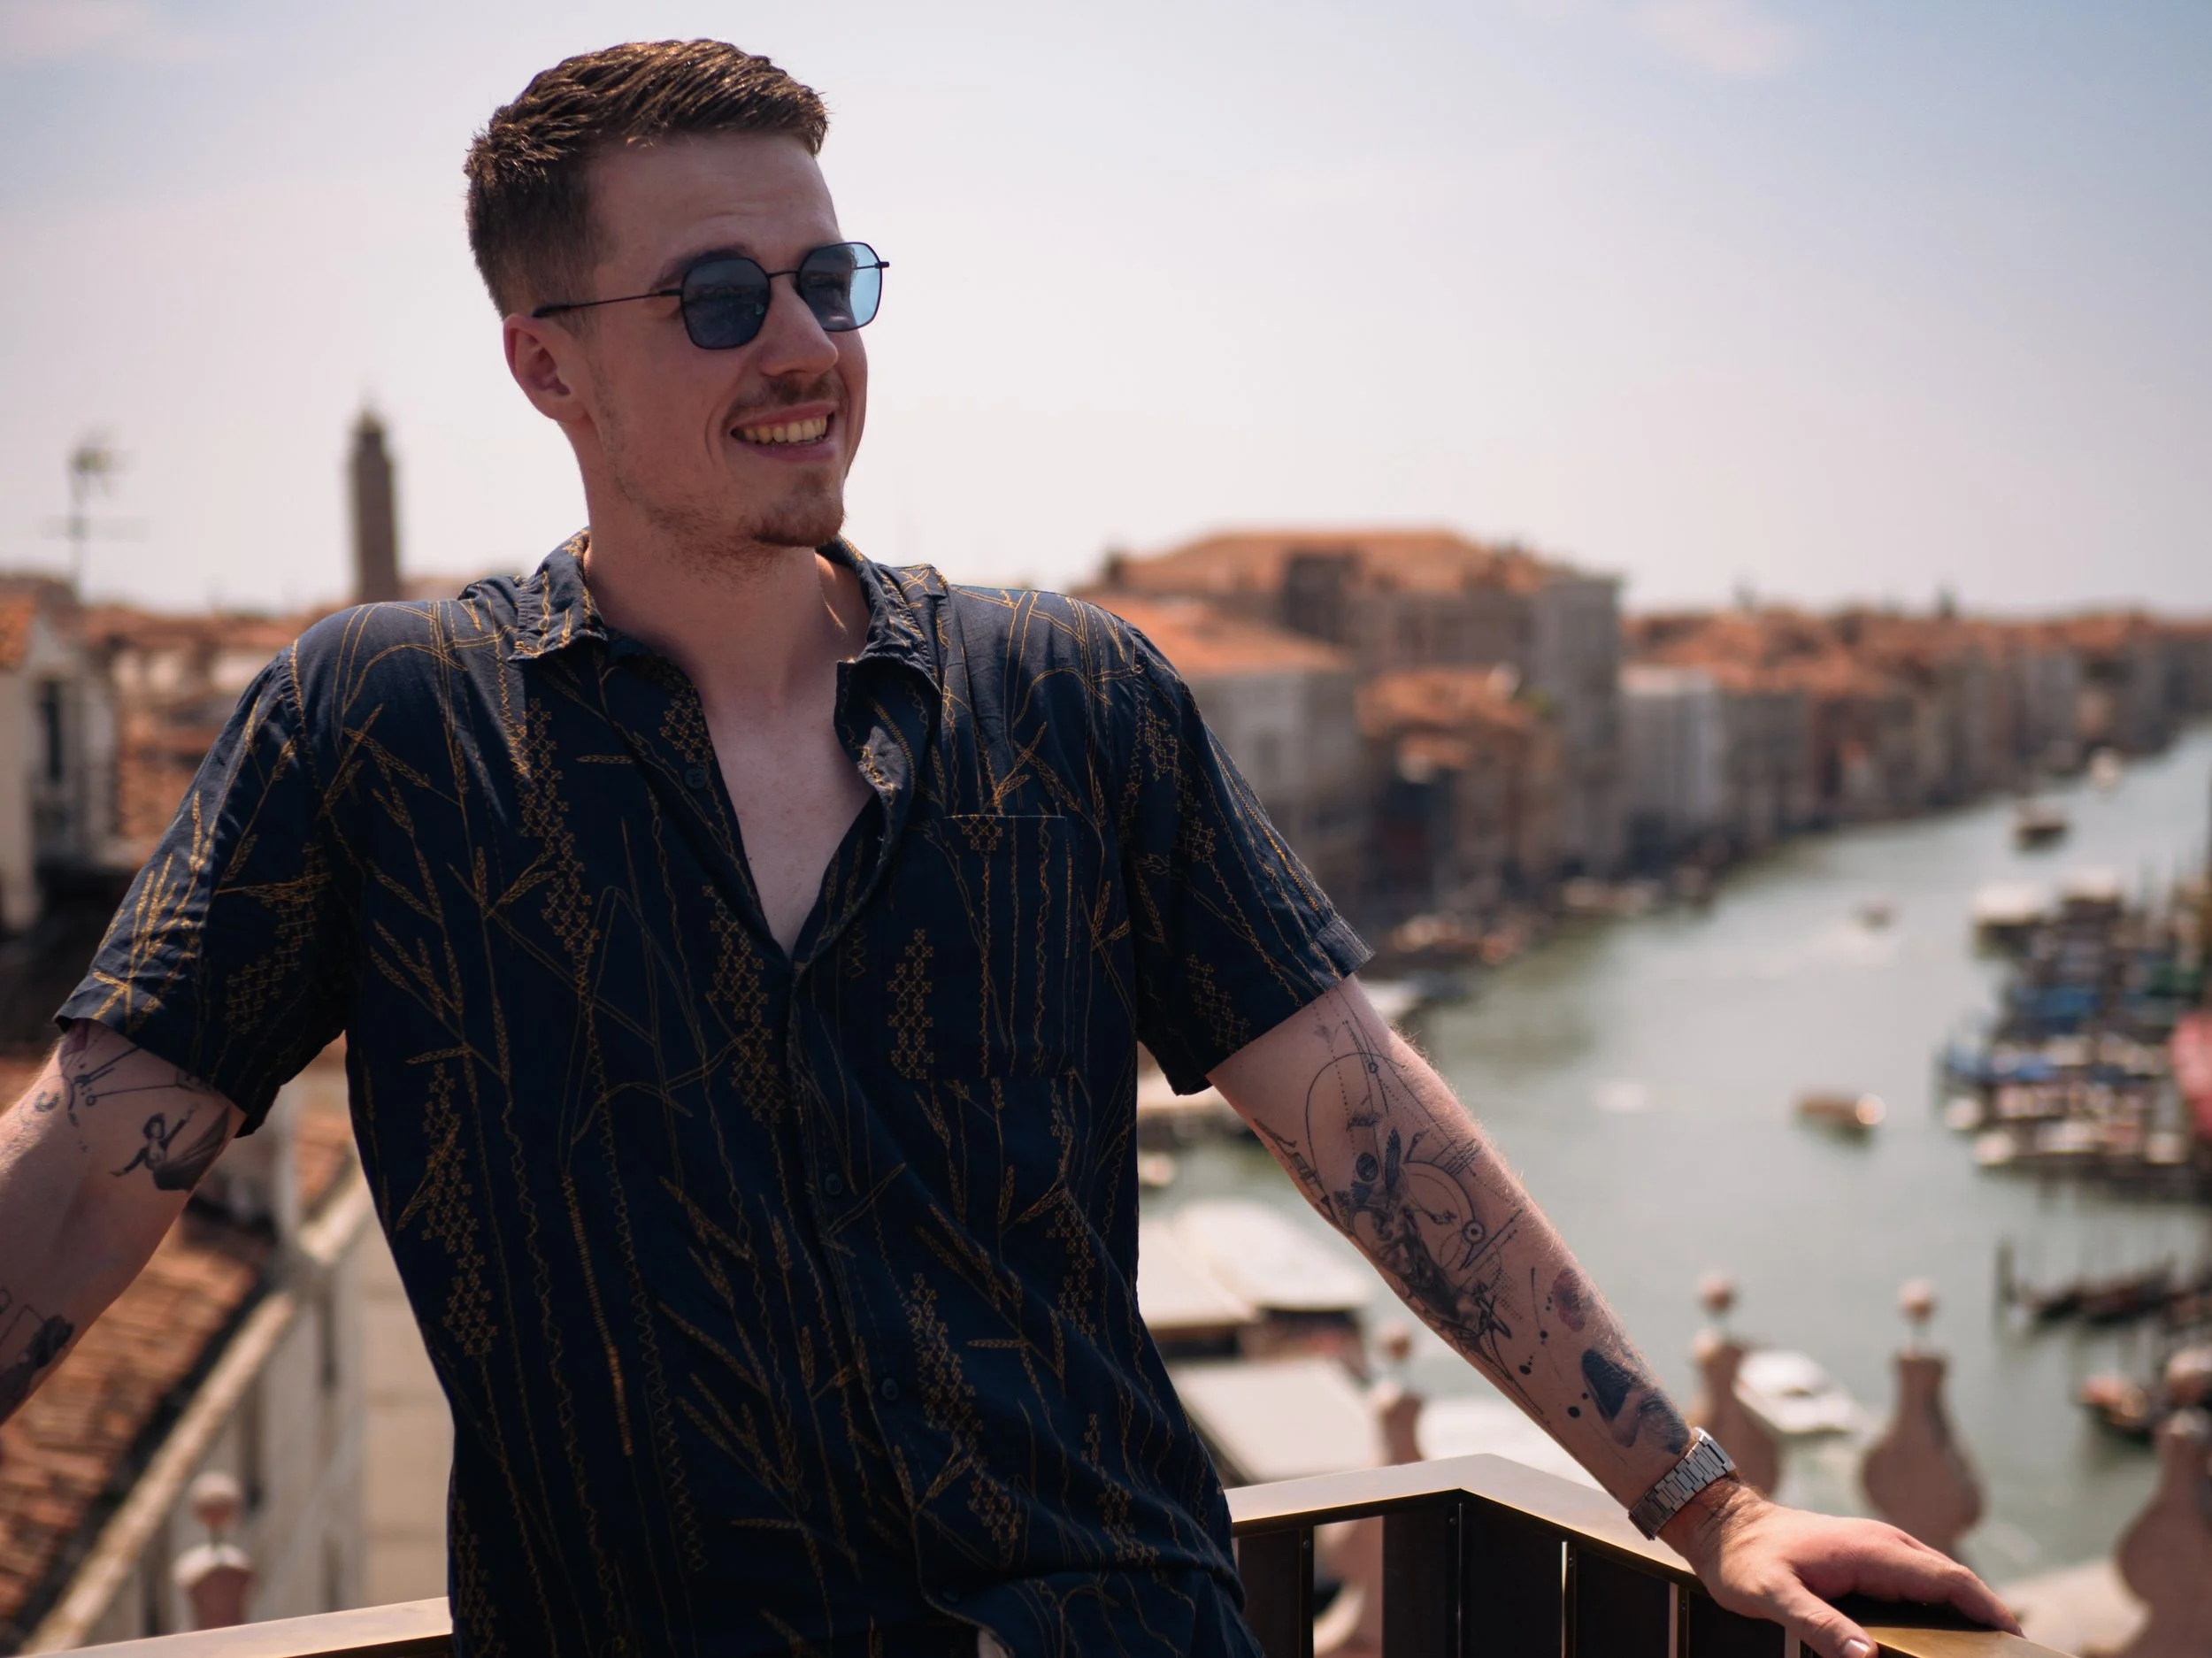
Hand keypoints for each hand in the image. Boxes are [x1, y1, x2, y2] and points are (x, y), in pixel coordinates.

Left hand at [1659, 1480, 2021, 1657]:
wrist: (1720, 1520)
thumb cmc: (1742, 1560)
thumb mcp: (1771, 1596)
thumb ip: (1818, 1623)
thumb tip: (1868, 1657)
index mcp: (1874, 1550)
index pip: (1950, 1580)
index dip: (1989, 1610)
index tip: (2019, 1642)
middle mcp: (1884, 1542)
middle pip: (1954, 1579)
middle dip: (1989, 1615)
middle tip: (2011, 1657)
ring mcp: (1877, 1544)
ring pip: (1938, 1578)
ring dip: (1967, 1610)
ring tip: (1987, 1653)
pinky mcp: (1867, 1553)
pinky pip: (1918, 1579)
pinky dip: (1942, 1603)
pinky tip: (1943, 1634)